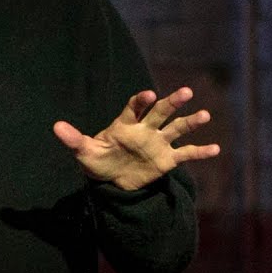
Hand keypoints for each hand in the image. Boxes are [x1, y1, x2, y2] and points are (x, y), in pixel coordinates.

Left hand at [53, 87, 219, 191]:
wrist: (111, 180)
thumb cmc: (97, 160)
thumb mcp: (83, 152)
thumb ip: (73, 139)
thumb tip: (55, 127)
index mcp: (125, 124)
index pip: (134, 108)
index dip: (141, 101)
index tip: (148, 94)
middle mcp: (145, 130)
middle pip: (160, 113)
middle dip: (172, 103)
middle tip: (186, 92)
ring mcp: (158, 143)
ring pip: (176, 129)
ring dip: (190, 122)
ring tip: (204, 115)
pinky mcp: (167, 160)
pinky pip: (186, 154)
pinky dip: (200, 151)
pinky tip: (216, 148)